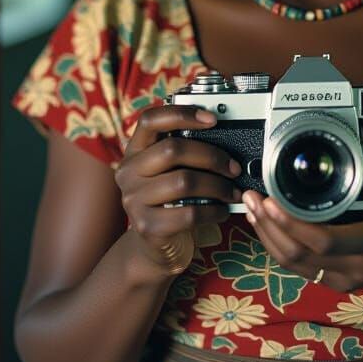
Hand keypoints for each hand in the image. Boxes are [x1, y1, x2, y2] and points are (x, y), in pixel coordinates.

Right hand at [114, 104, 241, 275]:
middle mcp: (128, 172)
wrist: (155, 247)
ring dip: (218, 185)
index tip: (212, 119)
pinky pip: (189, 213)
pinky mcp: (147, 227)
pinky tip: (222, 210)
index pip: (150, 120)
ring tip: (232, 191)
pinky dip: (214, 210)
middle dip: (212, 156)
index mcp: (134, 151)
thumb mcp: (171, 171)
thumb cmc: (171, 201)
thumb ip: (185, 151)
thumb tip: (225, 132)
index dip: (182, 114)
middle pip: (172, 150)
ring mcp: (133, 201)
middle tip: (234, 167)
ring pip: (184, 181)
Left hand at [242, 123, 362, 292]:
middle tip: (252, 196)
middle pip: (297, 254)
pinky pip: (298, 267)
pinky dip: (277, 245)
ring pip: (292, 264)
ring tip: (251, 207)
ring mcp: (342, 278)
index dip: (292, 223)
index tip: (271, 199)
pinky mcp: (334, 281)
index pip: (324, 240)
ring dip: (267, 235)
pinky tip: (266, 224)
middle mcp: (354, 267)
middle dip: (268, 225)